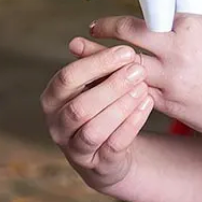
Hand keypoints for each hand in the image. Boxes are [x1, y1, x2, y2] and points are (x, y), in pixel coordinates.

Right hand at [41, 38, 153, 191]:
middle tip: (139, 70)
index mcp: (53, 98)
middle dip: (111, 87)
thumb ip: (95, 62)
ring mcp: (75, 148)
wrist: (111, 147)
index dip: (97, 63)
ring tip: (144, 88)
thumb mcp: (97, 81)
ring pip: (93, 130)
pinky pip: (113, 146)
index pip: (67, 78)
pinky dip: (131, 124)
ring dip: (120, 107)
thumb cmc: (103, 102)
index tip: (127, 51)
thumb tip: (83, 37)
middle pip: (79, 107)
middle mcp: (58, 125)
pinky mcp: (98, 164)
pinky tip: (147, 104)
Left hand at [88, 12, 201, 152]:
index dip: (120, 20)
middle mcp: (174, 51)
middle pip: (126, 41)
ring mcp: (169, 80)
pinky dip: (122, 91)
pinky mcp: (169, 105)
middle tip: (84, 38)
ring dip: (102, 68)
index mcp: (190, 25)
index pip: (144, 16)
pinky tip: (111, 91)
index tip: (107, 22)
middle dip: (101, 39)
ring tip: (84, 65)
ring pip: (124, 71)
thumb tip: (191, 14)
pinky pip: (136, 95)